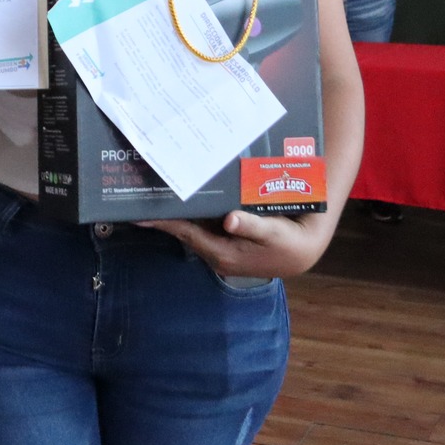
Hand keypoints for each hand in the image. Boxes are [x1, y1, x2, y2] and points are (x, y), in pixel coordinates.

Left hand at [139, 208, 333, 279]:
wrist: (303, 251)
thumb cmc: (289, 243)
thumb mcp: (274, 232)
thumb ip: (252, 226)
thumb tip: (229, 220)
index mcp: (223, 253)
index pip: (186, 234)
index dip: (164, 223)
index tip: (140, 214)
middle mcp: (217, 252)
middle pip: (185, 230)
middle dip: (166, 214)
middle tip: (144, 192)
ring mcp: (221, 246)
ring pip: (193, 226)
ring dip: (179, 211)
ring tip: (158, 190)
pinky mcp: (228, 239)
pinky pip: (205, 224)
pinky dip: (194, 211)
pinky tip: (188, 195)